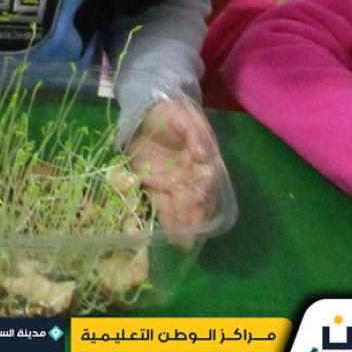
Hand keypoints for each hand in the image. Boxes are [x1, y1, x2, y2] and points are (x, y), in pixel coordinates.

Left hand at [126, 99, 215, 236]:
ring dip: (182, 224)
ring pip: (181, 206)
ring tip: (181, 242)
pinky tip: (169, 234)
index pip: (207, 180)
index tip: (201, 205)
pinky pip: (162, 204)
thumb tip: (203, 156)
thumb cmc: (168, 111)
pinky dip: (166, 219)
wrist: (144, 109)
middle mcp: (190, 174)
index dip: (205, 194)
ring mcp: (172, 181)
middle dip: (195, 217)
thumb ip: (194, 134)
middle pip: (196, 199)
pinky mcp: (153, 184)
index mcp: (202, 158)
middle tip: (191, 236)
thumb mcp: (183, 116)